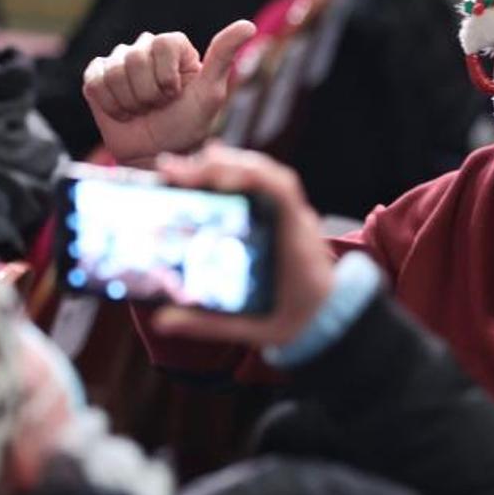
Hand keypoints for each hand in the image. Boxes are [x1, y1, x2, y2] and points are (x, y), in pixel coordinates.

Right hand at [82, 20, 255, 165]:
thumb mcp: (211, 93)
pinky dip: (111, 105)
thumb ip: (224, 56)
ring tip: (141, 111)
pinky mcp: (96, 77)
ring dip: (131, 102)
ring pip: (115, 72)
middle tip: (158, 107)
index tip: (175, 95)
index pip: (163, 44)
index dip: (167, 77)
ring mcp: (118, 61)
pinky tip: (123, 113)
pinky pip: (95, 83)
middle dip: (149, 93)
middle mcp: (145, 47)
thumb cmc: (186, 125)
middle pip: (135, 58)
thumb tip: (247, 26)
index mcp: (173, 46)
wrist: (155, 155)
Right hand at [149, 143, 334, 347]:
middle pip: (266, 174)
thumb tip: (162, 322)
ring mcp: (293, 216)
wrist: (331, 320)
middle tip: (175, 171)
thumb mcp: (254, 330)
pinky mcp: (284, 218)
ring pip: (264, 174)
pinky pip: (263, 186)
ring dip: (225, 165)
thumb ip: (210, 325)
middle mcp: (297, 222)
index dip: (247, 173)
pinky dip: (235, 175)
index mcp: (296, 244)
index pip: (280, 191)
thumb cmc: (297, 323)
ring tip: (184, 169)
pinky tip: (208, 176)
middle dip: (220, 165)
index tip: (209, 175)